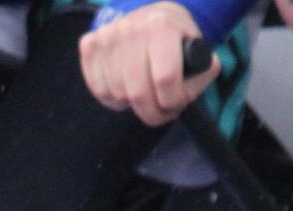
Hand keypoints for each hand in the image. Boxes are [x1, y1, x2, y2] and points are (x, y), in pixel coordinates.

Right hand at [78, 2, 218, 126]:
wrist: (149, 16)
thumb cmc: (175, 39)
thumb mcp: (198, 49)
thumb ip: (202, 72)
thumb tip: (186, 92)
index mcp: (161, 25)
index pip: (165, 77)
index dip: (173, 101)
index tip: (177, 105)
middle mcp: (130, 28)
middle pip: (138, 92)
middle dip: (152, 112)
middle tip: (160, 113)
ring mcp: (106, 36)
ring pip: (118, 94)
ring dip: (133, 105)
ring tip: (146, 97)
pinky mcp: (89, 46)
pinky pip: (99, 90)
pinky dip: (113, 99)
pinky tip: (126, 89)